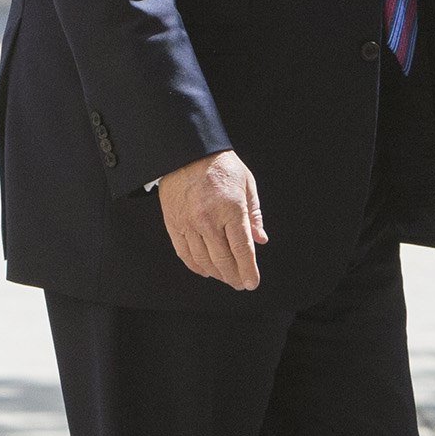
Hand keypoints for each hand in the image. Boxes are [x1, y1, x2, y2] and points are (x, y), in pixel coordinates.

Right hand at [158, 150, 265, 290]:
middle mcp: (209, 220)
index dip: (248, 271)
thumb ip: (255, 214)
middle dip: (234, 277)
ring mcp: (189, 223)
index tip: (252, 283)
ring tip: (225, 277)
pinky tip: (205, 270)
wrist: (187, 152)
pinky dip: (195, 266)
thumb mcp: (247, 184)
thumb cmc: (221, 166)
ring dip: (216, 274)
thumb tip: (260, 240)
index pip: (242, 250)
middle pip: (223, 260)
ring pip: (203, 261)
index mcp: (231, 209)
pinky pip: (184, 253)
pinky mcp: (174, 224)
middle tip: (240, 283)